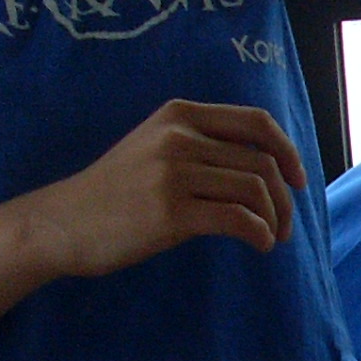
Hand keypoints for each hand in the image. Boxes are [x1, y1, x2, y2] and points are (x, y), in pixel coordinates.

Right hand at [21, 101, 304, 277]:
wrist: (62, 222)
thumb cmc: (115, 192)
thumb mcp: (155, 147)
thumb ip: (201, 145)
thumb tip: (269, 166)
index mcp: (179, 114)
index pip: (255, 122)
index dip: (287, 150)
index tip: (298, 180)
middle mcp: (178, 136)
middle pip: (262, 163)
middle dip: (284, 199)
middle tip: (283, 226)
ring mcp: (173, 173)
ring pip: (256, 191)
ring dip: (274, 220)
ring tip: (270, 238)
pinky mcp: (171, 211)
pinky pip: (239, 219)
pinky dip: (259, 235)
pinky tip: (258, 246)